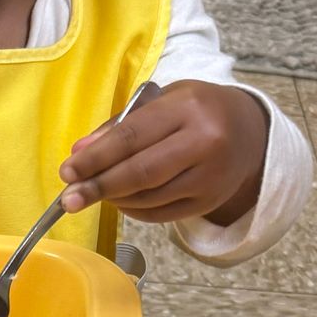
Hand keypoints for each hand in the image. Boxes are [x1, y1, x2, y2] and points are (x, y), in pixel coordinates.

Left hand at [60, 80, 269, 227]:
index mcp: (187, 108)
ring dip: (114, 199)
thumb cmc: (195, 110)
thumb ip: (120, 126)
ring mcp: (209, 176)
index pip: (132, 137)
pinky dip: (134, 210)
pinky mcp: (209, 200)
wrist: (249, 132)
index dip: (96, 158)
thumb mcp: (161, 103)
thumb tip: (79, 154)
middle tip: (69, 199)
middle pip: (140, 173)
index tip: (67, 172)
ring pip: (149, 197)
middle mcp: (203, 141)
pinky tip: (120, 201)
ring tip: (93, 194)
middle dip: (99, 187)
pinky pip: (161, 214)